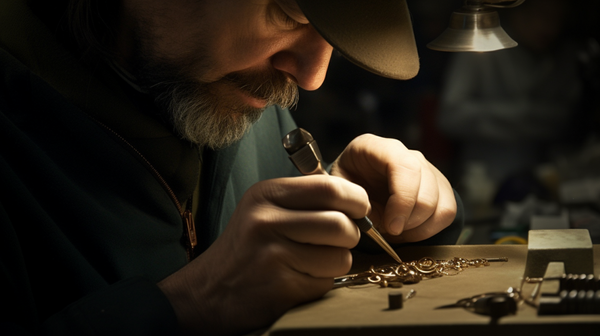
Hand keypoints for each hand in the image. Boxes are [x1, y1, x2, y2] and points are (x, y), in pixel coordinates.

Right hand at [158, 175, 364, 334]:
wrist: (207, 291)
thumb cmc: (246, 247)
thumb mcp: (264, 209)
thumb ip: (305, 200)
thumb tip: (358, 202)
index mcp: (267, 194)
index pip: (330, 187)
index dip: (356, 199)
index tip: (359, 209)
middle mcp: (267, 221)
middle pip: (341, 224)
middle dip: (351, 236)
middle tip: (339, 241)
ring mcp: (273, 256)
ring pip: (340, 257)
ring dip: (337, 262)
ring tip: (314, 262)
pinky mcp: (280, 287)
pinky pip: (326, 282)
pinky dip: (321, 283)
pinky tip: (299, 279)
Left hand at [330, 134, 456, 242]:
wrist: (357, 191)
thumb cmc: (346, 191)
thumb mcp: (340, 195)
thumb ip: (355, 205)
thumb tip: (377, 219)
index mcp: (374, 147)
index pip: (403, 166)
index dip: (402, 199)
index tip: (391, 227)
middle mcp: (405, 153)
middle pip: (425, 188)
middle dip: (409, 220)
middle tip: (389, 232)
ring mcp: (425, 168)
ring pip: (438, 203)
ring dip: (418, 227)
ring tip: (395, 231)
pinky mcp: (439, 187)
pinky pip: (446, 213)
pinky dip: (428, 230)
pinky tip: (407, 231)